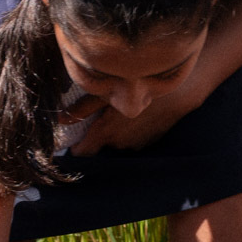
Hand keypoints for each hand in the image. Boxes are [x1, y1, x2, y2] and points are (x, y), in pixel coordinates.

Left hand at [69, 89, 196, 154]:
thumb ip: (83, 108)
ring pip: (118, 141)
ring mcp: (137, 145)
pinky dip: (132, 129)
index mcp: (106, 133)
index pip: (82, 153)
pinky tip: (138, 114)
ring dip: (117, 131)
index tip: (73, 138)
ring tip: (122, 111)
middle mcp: (120, 145)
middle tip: (102, 113)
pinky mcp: (150, 142)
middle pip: (101, 144)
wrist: (181, 92)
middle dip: (99, 132)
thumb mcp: (109, 94)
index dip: (76, 146)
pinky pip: (133, 138)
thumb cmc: (142, 88)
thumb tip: (60, 119)